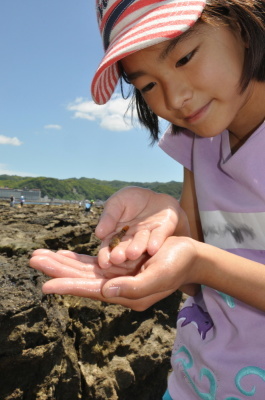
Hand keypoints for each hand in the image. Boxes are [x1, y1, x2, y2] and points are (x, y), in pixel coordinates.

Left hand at [29, 236, 199, 310]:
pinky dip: (78, 258)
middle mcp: (117, 287)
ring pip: (84, 269)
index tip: (46, 285)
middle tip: (34, 260)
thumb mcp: (159, 276)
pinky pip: (94, 262)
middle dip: (58, 270)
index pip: (92, 290)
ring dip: (63, 263)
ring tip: (41, 256)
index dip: (69, 286)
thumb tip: (105, 291)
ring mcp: (117, 275)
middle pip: (82, 278)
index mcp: (126, 293)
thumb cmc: (177, 264)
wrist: (189, 255)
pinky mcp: (119, 265)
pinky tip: (65, 254)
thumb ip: (133, 288)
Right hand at [95, 186, 189, 268]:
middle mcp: (132, 239)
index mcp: (117, 234)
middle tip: (117, 259)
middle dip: (121, 254)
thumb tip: (98, 233)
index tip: (104, 263)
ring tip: (132, 253)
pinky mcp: (163, 230)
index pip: (109, 246)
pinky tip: (152, 248)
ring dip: (137, 248)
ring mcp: (148, 236)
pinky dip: (156, 241)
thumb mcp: (117, 202)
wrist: (155, 197)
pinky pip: (159, 236)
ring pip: (142, 243)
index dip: (106, 255)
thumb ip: (109, 216)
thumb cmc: (132, 200)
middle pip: (125, 248)